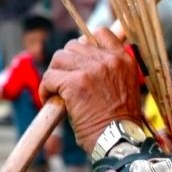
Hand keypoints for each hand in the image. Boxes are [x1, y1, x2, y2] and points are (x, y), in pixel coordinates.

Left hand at [39, 28, 142, 154]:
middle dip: (66, 63)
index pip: (101, 33)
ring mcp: (92, 70)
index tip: (79, 59)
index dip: (86, 43)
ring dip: (54, 75)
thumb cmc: (121, 121)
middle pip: (74, 45)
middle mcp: (110, 60)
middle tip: (64, 80)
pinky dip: (45, 89)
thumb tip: (84, 61)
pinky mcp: (75, 83)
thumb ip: (111, 70)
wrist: (119, 138)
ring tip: (56, 91)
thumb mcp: (126, 87)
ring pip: (59, 59)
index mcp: (124, 60)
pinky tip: (51, 99)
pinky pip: (49, 77)